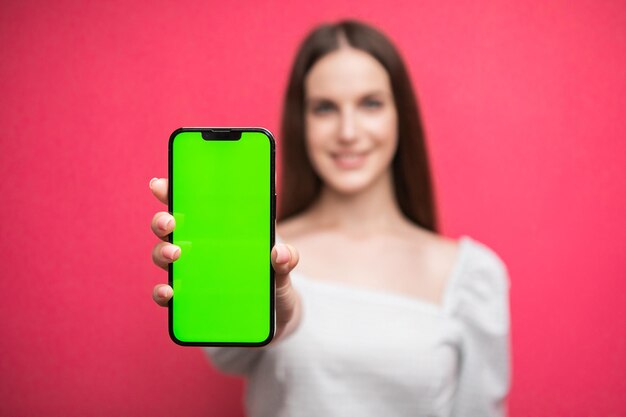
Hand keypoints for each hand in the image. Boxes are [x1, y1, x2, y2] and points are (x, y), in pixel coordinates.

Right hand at [149, 177, 301, 340]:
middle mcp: (198, 245)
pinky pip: (167, 293)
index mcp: (218, 227)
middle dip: (162, 220)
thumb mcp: (284, 266)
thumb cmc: (274, 278)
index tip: (160, 184)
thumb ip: (287, 257)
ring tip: (176, 254)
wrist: (275, 314)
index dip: (171, 190)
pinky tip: (168, 292)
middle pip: (169, 227)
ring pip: (162, 256)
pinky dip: (162, 292)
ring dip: (162, 252)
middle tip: (170, 223)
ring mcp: (190, 272)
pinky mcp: (188, 299)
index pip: (189, 202)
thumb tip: (279, 253)